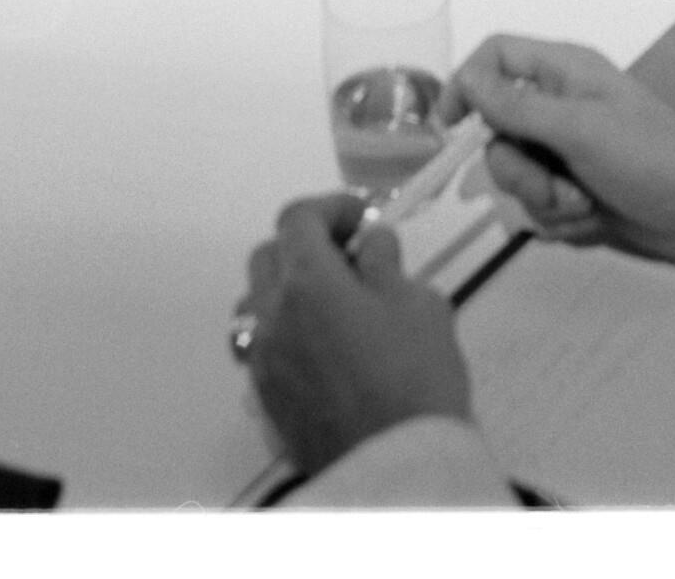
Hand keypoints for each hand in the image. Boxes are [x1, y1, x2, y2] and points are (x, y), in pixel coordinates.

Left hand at [241, 194, 471, 478]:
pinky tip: (322, 346)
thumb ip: (385, 262)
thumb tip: (370, 246)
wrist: (398, 465)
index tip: (361, 219)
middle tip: (349, 255)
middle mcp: (272, 318)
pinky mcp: (266, 401)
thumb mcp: (418, 302)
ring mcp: (264, 363)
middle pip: (268, 256)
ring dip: (286, 290)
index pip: (298, 218)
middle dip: (305, 244)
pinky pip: (261, 348)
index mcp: (307, 282)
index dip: (331, 208)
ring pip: (256, 304)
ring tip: (331, 302)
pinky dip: (283, 333)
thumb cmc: (413, 382)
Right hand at [445, 36, 674, 269]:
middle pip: (496, 133)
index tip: (452, 130)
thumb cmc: (652, 158)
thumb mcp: (581, 128)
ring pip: (515, 180)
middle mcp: (560, 109)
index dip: (466, 86)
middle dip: (519, 171)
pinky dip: (562, 222)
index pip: (495, 59)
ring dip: (545, 202)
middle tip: (555, 183)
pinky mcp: (575, 195)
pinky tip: (596, 221)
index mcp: (563, 73)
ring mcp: (567, 155)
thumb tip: (465, 80)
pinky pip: (538, 211)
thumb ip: (518, 107)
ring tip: (587, 205)